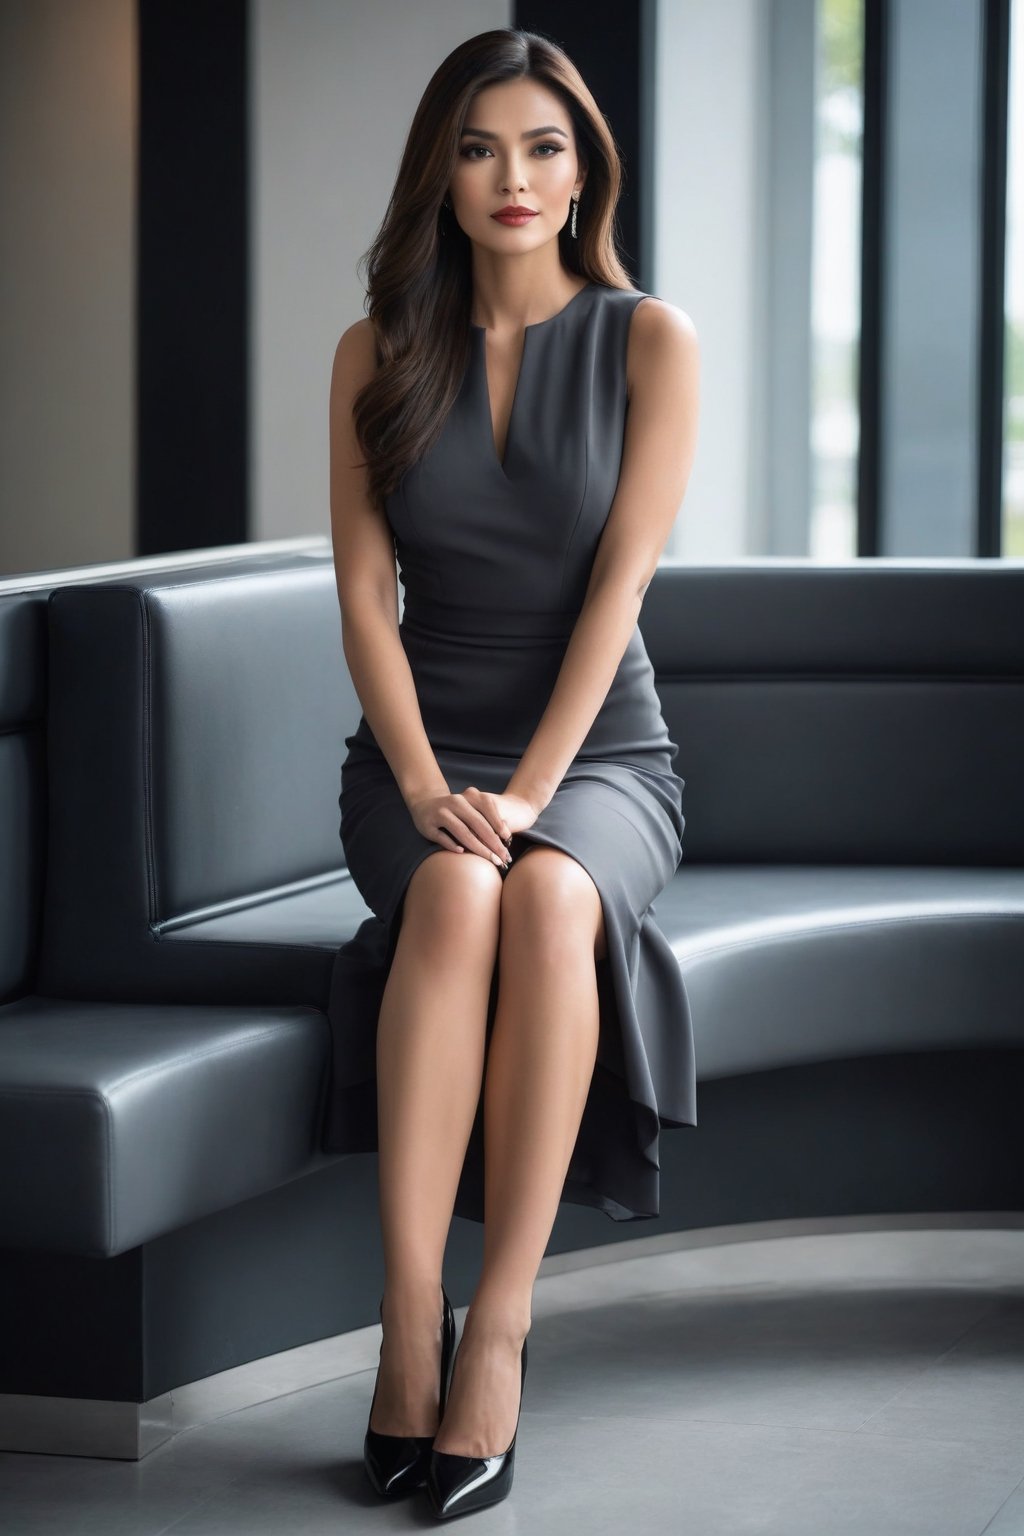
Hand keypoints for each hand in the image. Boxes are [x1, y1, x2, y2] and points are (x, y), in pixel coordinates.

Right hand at [407, 786, 537, 866]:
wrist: (425, 803)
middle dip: (492, 842)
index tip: (508, 839)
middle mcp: (455, 802)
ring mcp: (440, 813)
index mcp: (468, 797)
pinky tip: (462, 852)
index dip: (498, 823)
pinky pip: (441, 837)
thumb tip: (504, 838)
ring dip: (477, 847)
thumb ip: (485, 819)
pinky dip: (451, 844)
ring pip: (461, 831)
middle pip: (477, 823)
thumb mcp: (471, 809)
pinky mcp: (428, 825)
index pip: (487, 808)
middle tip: (503, 857)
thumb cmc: (456, 811)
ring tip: (490, 859)